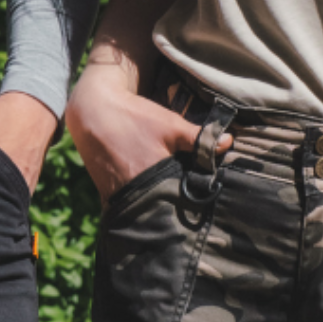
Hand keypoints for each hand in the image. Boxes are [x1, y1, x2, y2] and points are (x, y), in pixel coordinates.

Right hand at [65, 67, 224, 204]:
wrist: (92, 113)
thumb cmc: (133, 117)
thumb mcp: (170, 124)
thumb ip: (200, 138)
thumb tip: (229, 143)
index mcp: (156, 177)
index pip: (187, 199)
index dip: (199, 200)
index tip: (211, 197)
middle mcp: (138, 192)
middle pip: (168, 209)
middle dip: (183, 206)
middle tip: (197, 199)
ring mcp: (121, 196)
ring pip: (150, 208)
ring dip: (163, 204)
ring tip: (177, 196)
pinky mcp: (110, 196)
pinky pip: (134, 205)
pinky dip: (145, 202)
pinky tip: (155, 194)